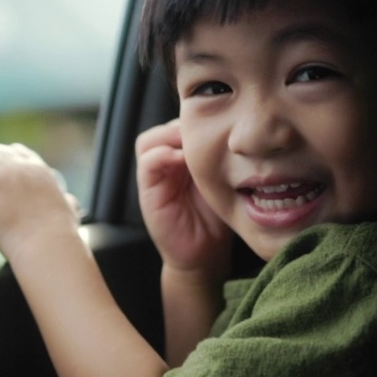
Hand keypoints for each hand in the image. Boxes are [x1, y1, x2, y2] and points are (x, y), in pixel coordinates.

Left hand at [0, 143, 79, 259]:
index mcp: (40, 171)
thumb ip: (66, 202)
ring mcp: (2, 169)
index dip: (5, 164)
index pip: (18, 153)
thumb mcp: (68, 211)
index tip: (0, 180)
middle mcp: (20, 164)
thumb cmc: (58, 235)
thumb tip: (69, 203)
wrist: (46, 242)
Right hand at [135, 119, 231, 275]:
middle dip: (183, 127)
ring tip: (190, 146)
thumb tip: (229, 129)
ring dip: (169, 137)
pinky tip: (181, 160)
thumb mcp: (222, 180)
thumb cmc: (217, 217)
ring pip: (149, 140)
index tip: (217, 126)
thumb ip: (219, 157)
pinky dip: (162, 155)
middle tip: (204, 133)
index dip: (195, 122)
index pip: (180, 125)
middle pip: (164, 128)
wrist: (206, 253)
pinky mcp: (148, 192)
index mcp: (181, 158)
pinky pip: (147, 163)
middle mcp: (165, 164)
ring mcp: (154, 177)